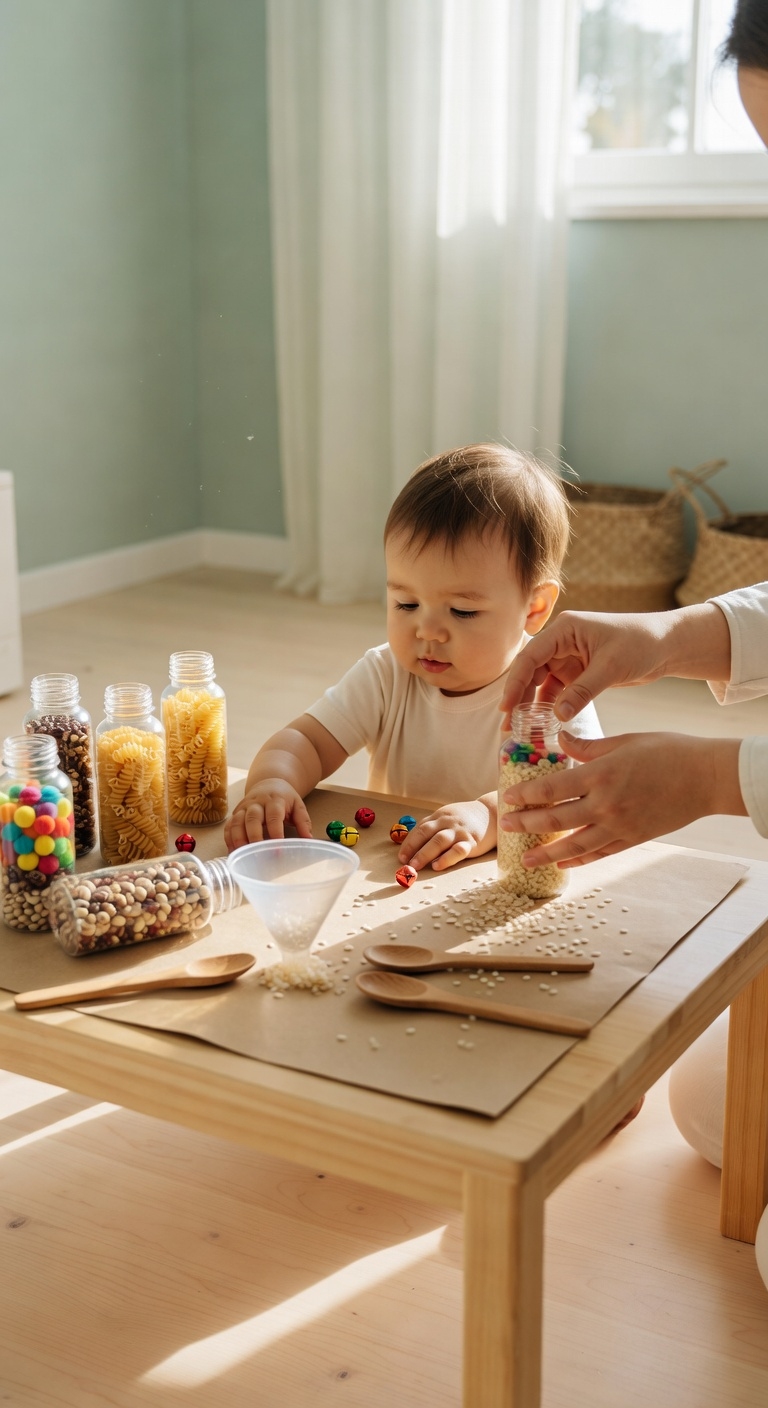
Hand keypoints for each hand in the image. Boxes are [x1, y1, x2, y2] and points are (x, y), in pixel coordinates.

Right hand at [224, 778, 312, 849]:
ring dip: (238, 838)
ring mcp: (244, 807)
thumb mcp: (298, 805)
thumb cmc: (284, 798)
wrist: (268, 782)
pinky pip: (229, 825)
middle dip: (254, 837)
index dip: (275, 832)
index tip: (278, 849)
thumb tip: (309, 840)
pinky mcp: (236, 813)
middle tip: (257, 853)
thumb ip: (303, 822)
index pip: (274, 816)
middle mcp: (257, 803)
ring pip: (237, 822)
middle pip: (252, 818)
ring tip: (241, 854)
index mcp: (275, 800)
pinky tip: (233, 851)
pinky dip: (228, 838)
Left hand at [397, 799, 495, 871]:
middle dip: (413, 848)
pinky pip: (458, 850)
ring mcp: (460, 832)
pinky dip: (446, 858)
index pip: (420, 828)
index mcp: (440, 816)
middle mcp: (448, 822)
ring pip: (439, 841)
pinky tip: (438, 865)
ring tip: (415, 866)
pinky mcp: (472, 842)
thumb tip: (413, 845)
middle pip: (426, 834)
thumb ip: (434, 828)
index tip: (401, 856)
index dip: (409, 843)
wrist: (493, 813)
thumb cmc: (467, 819)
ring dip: (425, 854)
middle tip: (404, 862)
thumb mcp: (448, 817)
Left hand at [498, 731, 744, 867]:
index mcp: (600, 774)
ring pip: (575, 844)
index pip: (551, 788)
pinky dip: (579, 860)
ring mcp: (620, 825)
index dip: (525, 795)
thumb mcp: (624, 740)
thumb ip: (588, 746)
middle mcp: (605, 804)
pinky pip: (600, 852)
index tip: (508, 798)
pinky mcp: (633, 838)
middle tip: (506, 827)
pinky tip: (563, 863)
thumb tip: (561, 739)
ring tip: (526, 859)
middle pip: (557, 818)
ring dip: (547, 853)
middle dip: (527, 824)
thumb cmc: (668, 751)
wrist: (706, 777)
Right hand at [500, 603, 732, 727]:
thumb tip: (557, 716)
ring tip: (523, 732)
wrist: (666, 645)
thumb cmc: (641, 644)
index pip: (531, 656)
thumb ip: (583, 691)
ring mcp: (568, 658)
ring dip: (532, 707)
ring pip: (541, 684)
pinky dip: (550, 709)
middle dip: (519, 699)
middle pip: (530, 671)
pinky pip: (557, 692)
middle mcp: (561, 642)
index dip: (515, 682)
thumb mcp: (611, 667)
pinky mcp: (577, 673)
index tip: (507, 707)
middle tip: (509, 727)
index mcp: (565, 630)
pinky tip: (544, 727)